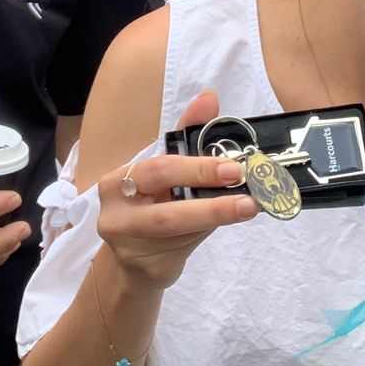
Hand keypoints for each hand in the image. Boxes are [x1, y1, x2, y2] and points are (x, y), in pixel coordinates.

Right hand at [97, 90, 258, 290]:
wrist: (135, 258)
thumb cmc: (153, 204)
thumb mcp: (168, 169)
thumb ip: (187, 135)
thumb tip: (210, 97)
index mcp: (117, 181)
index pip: (158, 170)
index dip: (197, 168)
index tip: (233, 167)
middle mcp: (115, 214)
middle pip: (166, 212)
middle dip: (210, 203)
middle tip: (246, 194)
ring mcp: (128, 246)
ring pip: (179, 233)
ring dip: (217, 218)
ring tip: (249, 208)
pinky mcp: (145, 268)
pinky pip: (183, 249)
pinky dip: (209, 233)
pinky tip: (228, 222)